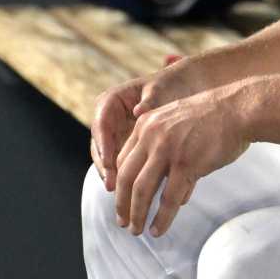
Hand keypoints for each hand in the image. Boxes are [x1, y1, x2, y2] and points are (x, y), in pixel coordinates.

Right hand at [89, 61, 207, 190]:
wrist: (180, 89)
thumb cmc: (169, 87)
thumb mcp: (160, 91)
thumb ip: (149, 102)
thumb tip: (138, 112)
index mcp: (110, 100)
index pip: (101, 124)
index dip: (103, 144)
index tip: (109, 162)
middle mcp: (107, 117)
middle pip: (99, 144)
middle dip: (105, 165)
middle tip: (111, 184)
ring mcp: (113, 132)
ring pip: (106, 156)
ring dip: (111, 174)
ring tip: (117, 191)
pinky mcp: (122, 144)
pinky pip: (118, 161)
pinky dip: (122, 174)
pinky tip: (129, 188)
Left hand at [113, 84, 251, 236]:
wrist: (239, 109)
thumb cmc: (216, 118)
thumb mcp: (178, 124)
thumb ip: (167, 151)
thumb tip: (171, 189)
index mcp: (146, 125)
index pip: (122, 160)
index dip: (119, 184)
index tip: (121, 200)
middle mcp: (152, 136)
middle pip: (126, 176)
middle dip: (122, 204)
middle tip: (121, 222)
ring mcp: (168, 150)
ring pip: (142, 190)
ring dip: (136, 214)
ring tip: (136, 230)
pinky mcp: (187, 164)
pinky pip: (169, 199)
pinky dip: (161, 218)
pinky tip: (157, 230)